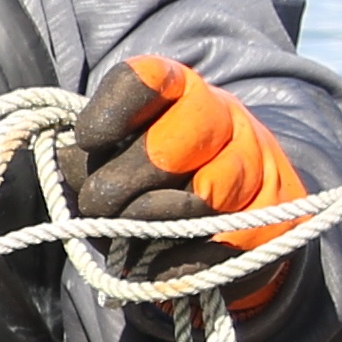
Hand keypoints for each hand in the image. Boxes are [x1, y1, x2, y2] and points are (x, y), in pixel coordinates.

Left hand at [70, 55, 312, 306]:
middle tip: (95, 204)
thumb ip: (96, 154)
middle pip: (168, 149)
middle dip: (119, 184)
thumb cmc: (168, 171)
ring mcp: (258, 169)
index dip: (110, 110)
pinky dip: (177, 260)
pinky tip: (156, 261)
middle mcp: (227, 120)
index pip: (147, 80)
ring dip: (146, 223)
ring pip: (198, 200)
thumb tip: (66, 167)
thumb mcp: (131, 148)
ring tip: (125, 231)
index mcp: (185, 91)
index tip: (87, 141)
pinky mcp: (275, 219)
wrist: (248, 205)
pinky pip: (218, 246)